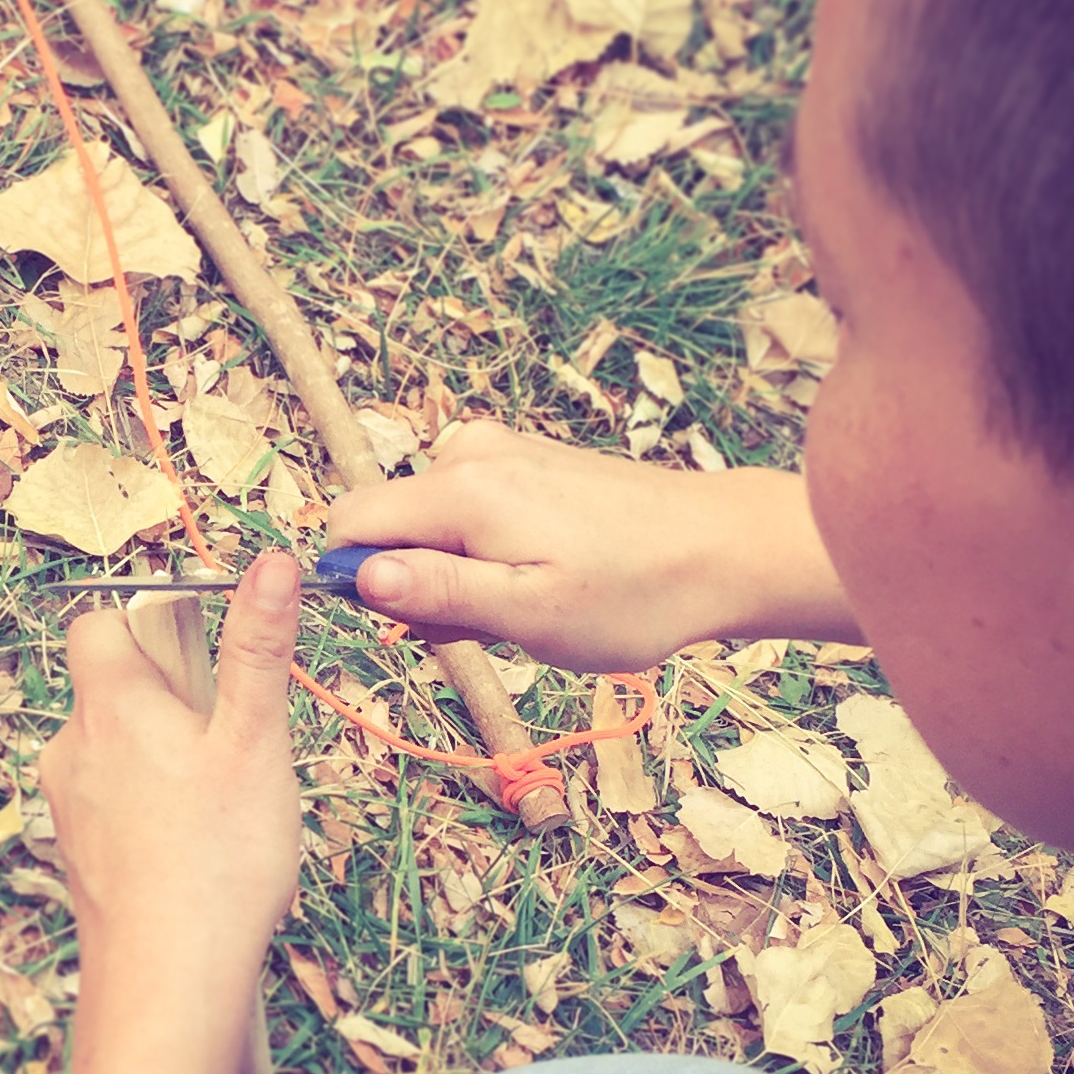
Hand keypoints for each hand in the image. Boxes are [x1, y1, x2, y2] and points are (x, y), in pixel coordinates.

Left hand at [39, 552, 303, 987]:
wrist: (167, 982)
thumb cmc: (216, 862)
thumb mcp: (254, 741)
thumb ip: (258, 650)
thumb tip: (270, 563)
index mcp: (109, 704)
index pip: (97, 622)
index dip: (147, 621)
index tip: (204, 650)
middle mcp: (71, 747)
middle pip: (108, 685)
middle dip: (167, 694)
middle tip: (227, 736)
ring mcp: (68, 806)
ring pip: (111, 748)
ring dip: (160, 755)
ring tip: (219, 801)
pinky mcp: (79, 856)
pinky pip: (111, 804)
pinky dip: (149, 809)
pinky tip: (196, 847)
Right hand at [326, 422, 857, 672]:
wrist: (724, 548)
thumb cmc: (634, 592)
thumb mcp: (528, 613)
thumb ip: (437, 592)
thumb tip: (359, 576)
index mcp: (461, 489)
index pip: (349, 523)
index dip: (360, 581)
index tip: (419, 622)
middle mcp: (470, 453)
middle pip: (387, 524)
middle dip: (417, 582)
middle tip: (492, 620)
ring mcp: (500, 451)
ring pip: (427, 523)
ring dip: (456, 573)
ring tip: (530, 601)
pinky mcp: (524, 460)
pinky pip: (465, 510)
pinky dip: (487, 551)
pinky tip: (545, 574)